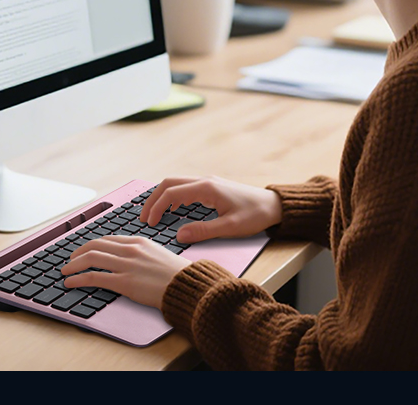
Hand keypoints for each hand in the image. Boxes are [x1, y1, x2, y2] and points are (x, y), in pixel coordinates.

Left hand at [60, 236, 190, 308]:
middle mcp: (129, 250)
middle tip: (70, 260)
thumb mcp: (159, 255)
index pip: (108, 239)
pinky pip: (93, 277)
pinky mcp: (124, 282)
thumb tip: (131, 260)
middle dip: (78, 253)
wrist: (187, 285)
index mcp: (138, 241)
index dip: (92, 245)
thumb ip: (143, 254)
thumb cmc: (178, 274)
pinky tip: (70, 282)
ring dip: (73, 265)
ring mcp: (126, 265)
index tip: (85, 251)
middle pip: (94, 246)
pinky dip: (78, 279)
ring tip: (65, 271)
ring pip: (90, 259)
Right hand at [140, 176, 282, 243]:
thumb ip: (204, 231)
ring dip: (162, 196)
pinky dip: (173, 196)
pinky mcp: (211, 187)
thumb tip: (179, 236)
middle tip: (143, 217)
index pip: (172, 192)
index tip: (150, 222)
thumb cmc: (255, 215)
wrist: (274, 205)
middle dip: (153, 199)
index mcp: (207, 188)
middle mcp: (205, 181)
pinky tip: (172, 209)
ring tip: (153, 214)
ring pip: (176, 183)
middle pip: (169, 183)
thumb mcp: (230, 227)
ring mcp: (208, 182)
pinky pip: (185, 187)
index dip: (156, 207)